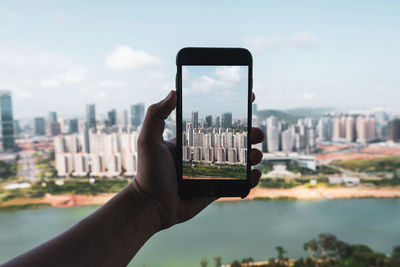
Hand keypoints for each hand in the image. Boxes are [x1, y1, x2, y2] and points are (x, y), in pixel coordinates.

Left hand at [131, 90, 264, 229]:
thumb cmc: (148, 172)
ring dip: (254, 155)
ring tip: (255, 154)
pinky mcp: (218, 188)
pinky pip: (240, 182)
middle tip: (257, 133)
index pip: (217, 123)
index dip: (234, 113)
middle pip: (235, 141)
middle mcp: (206, 154)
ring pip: (241, 160)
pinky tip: (254, 174)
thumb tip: (173, 92)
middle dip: (251, 134)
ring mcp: (214, 172)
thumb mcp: (148, 139)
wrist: (152, 206)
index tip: (248, 100)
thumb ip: (156, 114)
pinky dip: (252, 178)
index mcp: (193, 141)